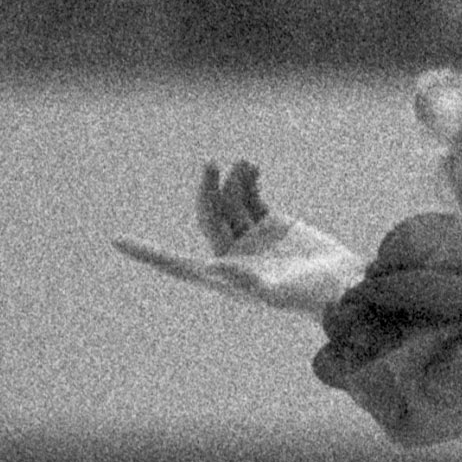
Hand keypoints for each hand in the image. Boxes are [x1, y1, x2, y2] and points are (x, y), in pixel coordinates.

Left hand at [111, 159, 366, 317]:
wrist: (345, 283)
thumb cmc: (312, 297)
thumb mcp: (278, 292)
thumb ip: (247, 282)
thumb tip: (215, 267)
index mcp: (224, 276)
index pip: (177, 263)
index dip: (148, 253)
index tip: (116, 242)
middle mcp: (233, 255)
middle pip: (207, 215)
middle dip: (206, 190)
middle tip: (211, 165)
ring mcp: (250, 236)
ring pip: (230, 201)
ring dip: (233, 180)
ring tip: (246, 164)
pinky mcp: (271, 222)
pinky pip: (249, 195)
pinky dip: (247, 179)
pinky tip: (252, 167)